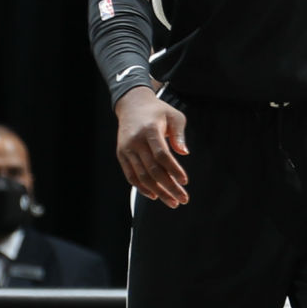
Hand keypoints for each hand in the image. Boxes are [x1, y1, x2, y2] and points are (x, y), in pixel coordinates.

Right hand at [114, 88, 188, 206]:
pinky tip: (155, 195)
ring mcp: (126, 150)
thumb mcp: (175, 116)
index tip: (185, 181)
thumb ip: (179, 134)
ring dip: (157, 191)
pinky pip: (130, 175)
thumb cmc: (159, 111)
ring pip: (141, 176)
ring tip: (172, 202)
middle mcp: (135, 142)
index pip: (162, 155)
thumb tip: (184, 153)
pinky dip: (141, 187)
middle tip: (183, 199)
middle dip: (169, 186)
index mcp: (150, 130)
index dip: (173, 170)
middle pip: (152, 170)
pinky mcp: (121, 155)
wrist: (132, 105)